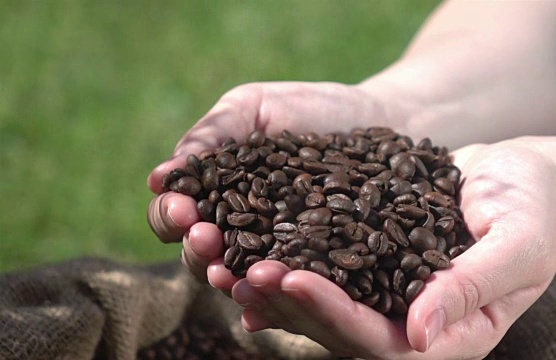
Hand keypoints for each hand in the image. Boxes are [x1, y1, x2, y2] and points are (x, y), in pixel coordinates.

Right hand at [147, 81, 407, 281]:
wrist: (377, 118)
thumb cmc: (308, 109)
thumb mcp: (254, 107)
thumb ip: (210, 135)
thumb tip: (158, 178)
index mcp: (214, 195)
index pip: (176, 216)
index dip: (170, 216)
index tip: (183, 208)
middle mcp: (239, 232)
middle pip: (201, 255)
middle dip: (197, 251)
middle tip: (206, 238)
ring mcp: (277, 254)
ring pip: (239, 278)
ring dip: (227, 280)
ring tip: (229, 275)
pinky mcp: (315, 269)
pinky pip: (290, 290)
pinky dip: (273, 302)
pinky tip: (262, 311)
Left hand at [231, 138, 555, 358]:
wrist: (522, 177)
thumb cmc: (531, 207)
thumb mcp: (518, 243)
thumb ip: (473, 288)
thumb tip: (419, 335)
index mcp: (452, 333)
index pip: (384, 341)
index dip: (336, 314)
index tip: (293, 278)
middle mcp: (413, 325)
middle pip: (341, 331)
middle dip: (291, 303)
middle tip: (244, 272)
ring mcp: (389, 297)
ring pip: (323, 307)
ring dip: (276, 289)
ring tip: (230, 262)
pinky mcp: (373, 266)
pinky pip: (324, 272)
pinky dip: (287, 263)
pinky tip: (248, 248)